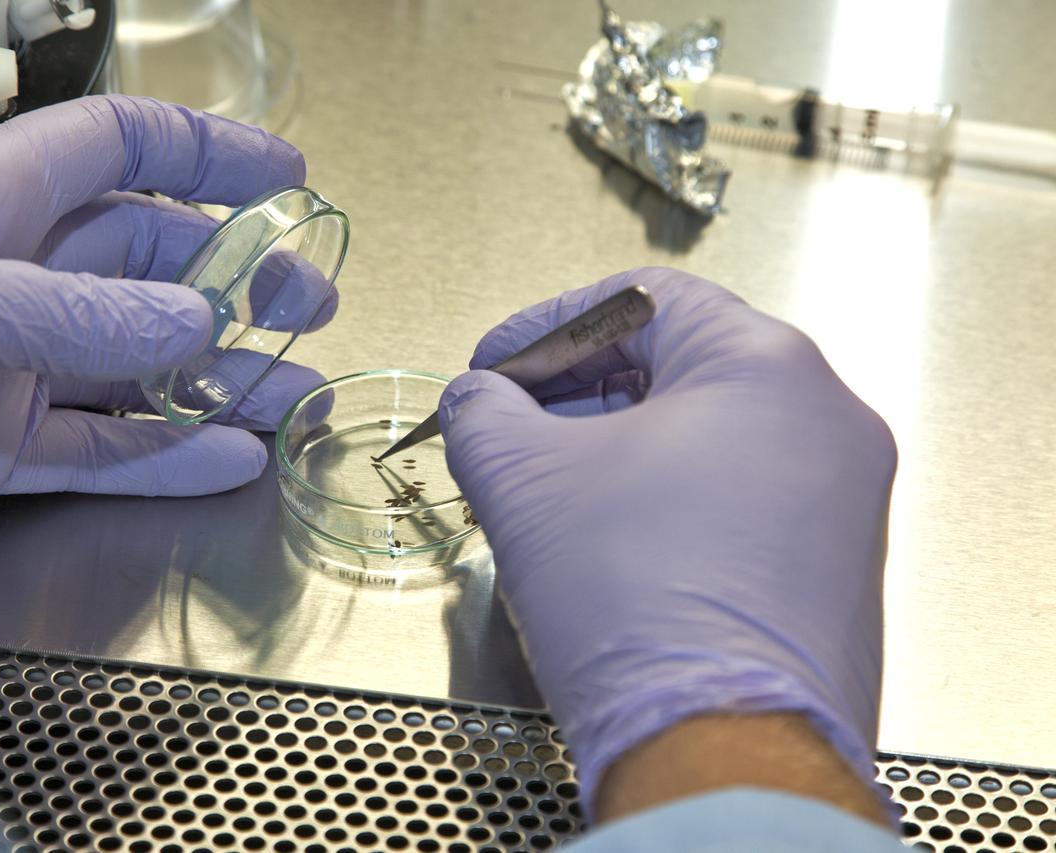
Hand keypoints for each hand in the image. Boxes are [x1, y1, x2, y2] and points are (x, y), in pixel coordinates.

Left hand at [0, 96, 324, 573]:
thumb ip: (72, 316)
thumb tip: (193, 323)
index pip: (114, 149)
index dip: (204, 152)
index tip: (286, 176)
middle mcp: (6, 279)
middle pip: (149, 263)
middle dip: (236, 279)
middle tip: (308, 306)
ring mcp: (6, 368)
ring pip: (140, 365)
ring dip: (220, 379)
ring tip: (295, 393)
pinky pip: (104, 448)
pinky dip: (169, 455)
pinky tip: (228, 459)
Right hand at [439, 268, 895, 816]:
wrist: (721, 749)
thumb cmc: (642, 607)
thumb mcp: (524, 482)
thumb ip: (482, 413)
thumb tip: (477, 403)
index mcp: (767, 367)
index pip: (643, 299)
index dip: (548, 325)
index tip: (496, 364)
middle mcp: (826, 418)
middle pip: (680, 362)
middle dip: (579, 391)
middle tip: (515, 423)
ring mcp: (844, 494)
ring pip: (711, 432)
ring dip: (620, 445)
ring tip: (552, 486)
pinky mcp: (836, 561)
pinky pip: (742, 493)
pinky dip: (668, 495)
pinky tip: (610, 536)